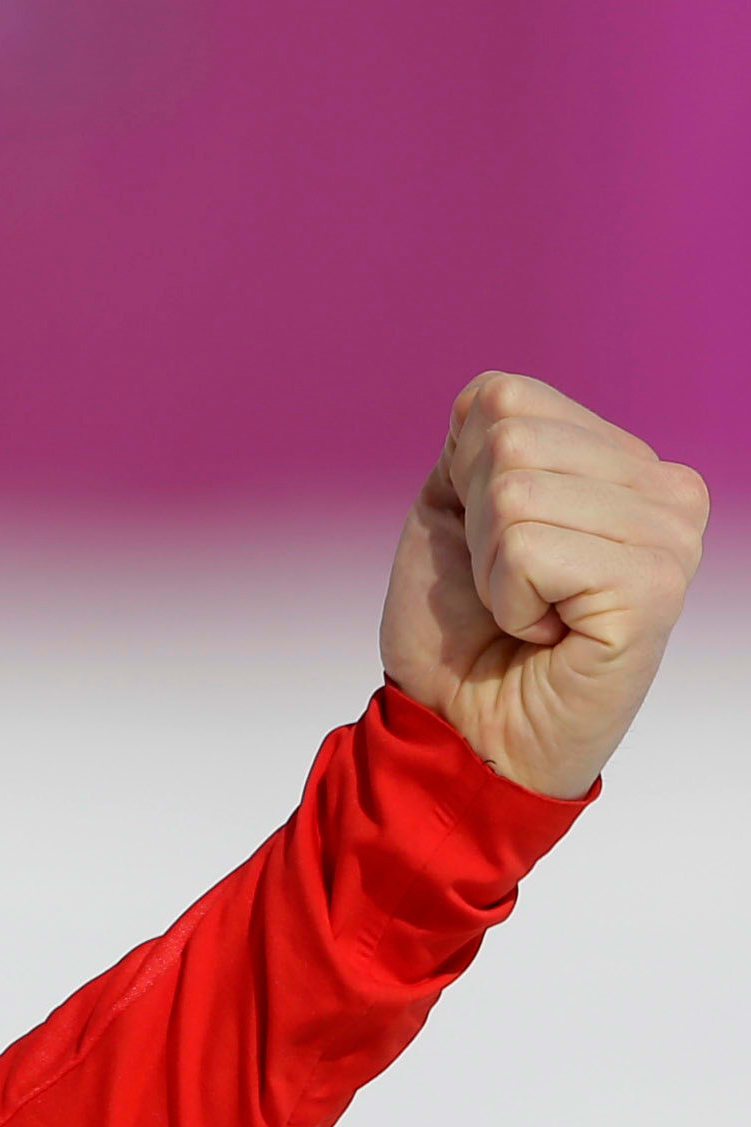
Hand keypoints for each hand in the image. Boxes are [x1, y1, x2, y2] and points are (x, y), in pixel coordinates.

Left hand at [384, 372, 700, 798]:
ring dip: (491, 568)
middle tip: (506, 587)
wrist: (464, 729)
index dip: (460, 476)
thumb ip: (479, 441)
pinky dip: (508, 599)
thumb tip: (494, 400)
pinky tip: (545, 633)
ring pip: (516, 491)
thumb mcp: (453, 511)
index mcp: (624, 461)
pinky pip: (530, 550)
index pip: (507, 397)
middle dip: (475, 523)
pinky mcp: (655, 587)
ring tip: (527, 613)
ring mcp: (672, 537)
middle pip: (510, 439)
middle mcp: (666, 489)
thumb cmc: (462, 631)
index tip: (486, 545)